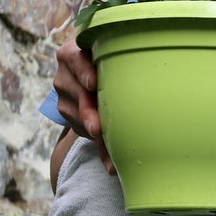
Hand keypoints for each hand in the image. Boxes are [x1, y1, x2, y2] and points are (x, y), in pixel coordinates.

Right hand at [53, 40, 112, 173]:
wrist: (93, 71)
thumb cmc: (112, 61)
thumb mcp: (114, 56)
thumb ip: (122, 63)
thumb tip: (152, 69)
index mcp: (74, 52)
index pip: (74, 58)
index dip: (83, 71)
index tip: (93, 84)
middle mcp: (65, 72)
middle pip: (74, 91)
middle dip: (87, 111)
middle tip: (97, 128)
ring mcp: (63, 93)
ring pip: (74, 114)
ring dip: (92, 130)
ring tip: (105, 142)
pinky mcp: (66, 112)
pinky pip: (80, 131)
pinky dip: (99, 147)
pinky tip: (111, 163)